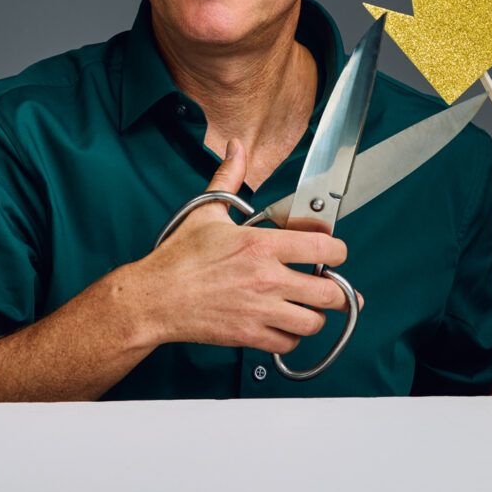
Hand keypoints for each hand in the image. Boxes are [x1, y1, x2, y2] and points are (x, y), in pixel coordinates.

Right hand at [137, 139, 355, 354]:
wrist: (153, 298)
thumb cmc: (178, 258)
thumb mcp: (206, 211)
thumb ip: (229, 178)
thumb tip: (236, 148)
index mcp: (262, 244)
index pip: (325, 248)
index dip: (338, 250)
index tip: (334, 252)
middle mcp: (267, 278)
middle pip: (330, 292)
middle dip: (338, 291)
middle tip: (333, 287)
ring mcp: (260, 310)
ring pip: (314, 322)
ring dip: (315, 316)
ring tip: (307, 307)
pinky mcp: (249, 335)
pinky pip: (288, 343)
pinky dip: (290, 336)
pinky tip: (283, 324)